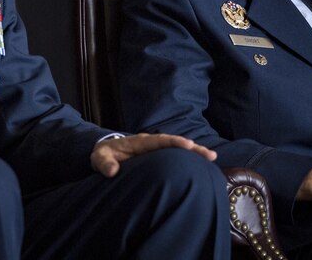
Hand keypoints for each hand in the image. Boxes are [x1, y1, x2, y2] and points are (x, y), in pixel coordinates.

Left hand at [90, 133, 216, 177]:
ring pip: (177, 149)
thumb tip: (112, 171)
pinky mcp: (158, 156)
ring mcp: (155, 149)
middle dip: (192, 148)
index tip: (188, 144)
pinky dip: (188, 159)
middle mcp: (151, 143)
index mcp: (139, 142)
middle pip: (174, 143)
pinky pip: (175, 156)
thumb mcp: (99, 158)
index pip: (159, 140)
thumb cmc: (103, 155)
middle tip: (210, 155)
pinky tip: (201, 166)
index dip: (174, 142)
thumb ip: (104, 164)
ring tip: (212, 159)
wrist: (104, 152)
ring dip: (194, 153)